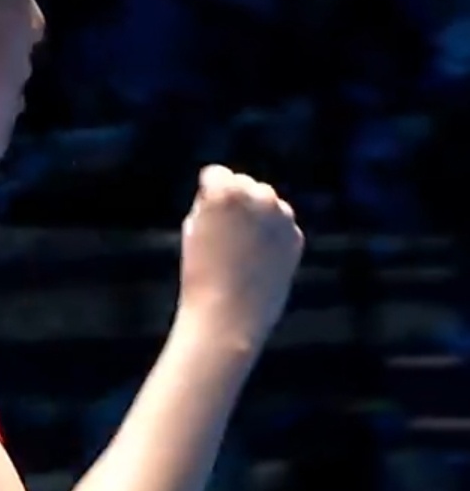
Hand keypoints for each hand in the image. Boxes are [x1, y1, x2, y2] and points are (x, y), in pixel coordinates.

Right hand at [178, 165, 303, 342]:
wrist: (228, 316)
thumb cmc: (201, 273)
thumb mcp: (194, 228)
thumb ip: (213, 204)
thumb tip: (233, 196)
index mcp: (225, 191)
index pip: (214, 174)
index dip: (205, 195)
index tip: (202, 217)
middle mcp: (258, 196)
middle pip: (243, 184)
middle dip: (235, 200)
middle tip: (222, 233)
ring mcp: (281, 216)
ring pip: (266, 202)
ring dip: (255, 215)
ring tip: (239, 248)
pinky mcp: (295, 236)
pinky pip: (280, 225)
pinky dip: (270, 236)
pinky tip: (256, 259)